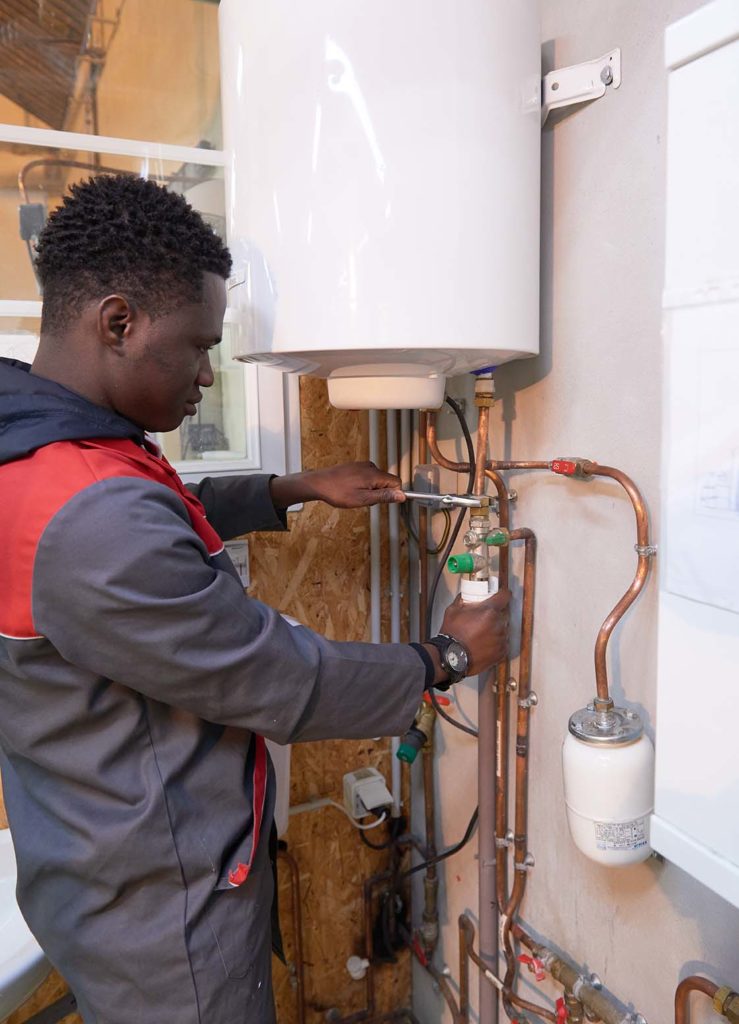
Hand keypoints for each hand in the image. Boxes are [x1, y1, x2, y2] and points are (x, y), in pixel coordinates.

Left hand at [270, 462, 405, 508]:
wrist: (318, 483)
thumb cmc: (337, 492)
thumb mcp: (363, 499)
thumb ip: (384, 497)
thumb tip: (402, 495)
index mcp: (374, 474)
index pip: (396, 482)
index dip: (392, 494)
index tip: (381, 501)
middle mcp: (371, 467)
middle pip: (386, 481)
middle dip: (379, 493)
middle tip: (363, 499)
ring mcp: (362, 465)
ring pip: (376, 480)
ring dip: (370, 490)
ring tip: (354, 495)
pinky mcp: (355, 466)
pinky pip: (367, 477)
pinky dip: (362, 485)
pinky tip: (350, 490)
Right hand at [424, 589, 509, 681]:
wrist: (451, 657)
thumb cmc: (452, 635)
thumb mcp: (453, 611)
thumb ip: (462, 600)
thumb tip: (465, 595)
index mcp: (489, 611)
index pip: (504, 596)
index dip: (503, 594)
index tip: (503, 595)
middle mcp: (498, 624)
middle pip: (503, 614)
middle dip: (495, 615)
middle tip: (483, 619)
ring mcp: (501, 639)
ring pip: (503, 629)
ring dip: (496, 629)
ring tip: (481, 634)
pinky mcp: (502, 652)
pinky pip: (503, 643)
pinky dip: (496, 643)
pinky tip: (484, 644)